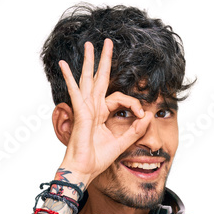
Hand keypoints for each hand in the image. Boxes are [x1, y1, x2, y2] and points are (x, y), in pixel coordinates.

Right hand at [58, 38, 151, 181]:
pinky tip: (64, 65)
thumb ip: (136, 129)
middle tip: (107, 42)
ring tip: (89, 45)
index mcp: (101, 114)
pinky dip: (70, 79)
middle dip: (104, 61)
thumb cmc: (98, 159)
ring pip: (88, 80)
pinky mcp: (80, 114)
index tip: (143, 116)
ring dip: (89, 62)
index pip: (119, 98)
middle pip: (99, 79)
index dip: (134, 104)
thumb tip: (149, 115)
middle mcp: (92, 108)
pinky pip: (76, 94)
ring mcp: (85, 110)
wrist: (84, 170)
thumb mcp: (123, 142)